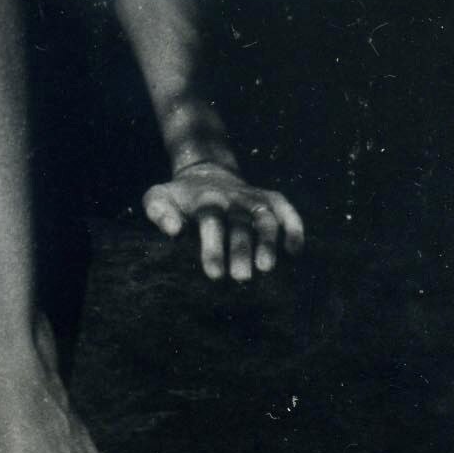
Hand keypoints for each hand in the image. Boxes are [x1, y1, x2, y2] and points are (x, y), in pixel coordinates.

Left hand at [143, 162, 303, 281]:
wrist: (206, 173)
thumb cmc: (180, 198)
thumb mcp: (159, 198)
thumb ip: (159, 213)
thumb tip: (173, 232)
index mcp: (205, 200)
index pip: (211, 221)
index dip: (213, 248)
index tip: (214, 275)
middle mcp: (233, 199)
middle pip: (240, 225)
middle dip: (242, 252)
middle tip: (242, 279)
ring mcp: (254, 200)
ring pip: (266, 219)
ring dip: (268, 244)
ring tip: (267, 270)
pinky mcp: (272, 200)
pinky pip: (287, 210)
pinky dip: (294, 228)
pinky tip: (294, 253)